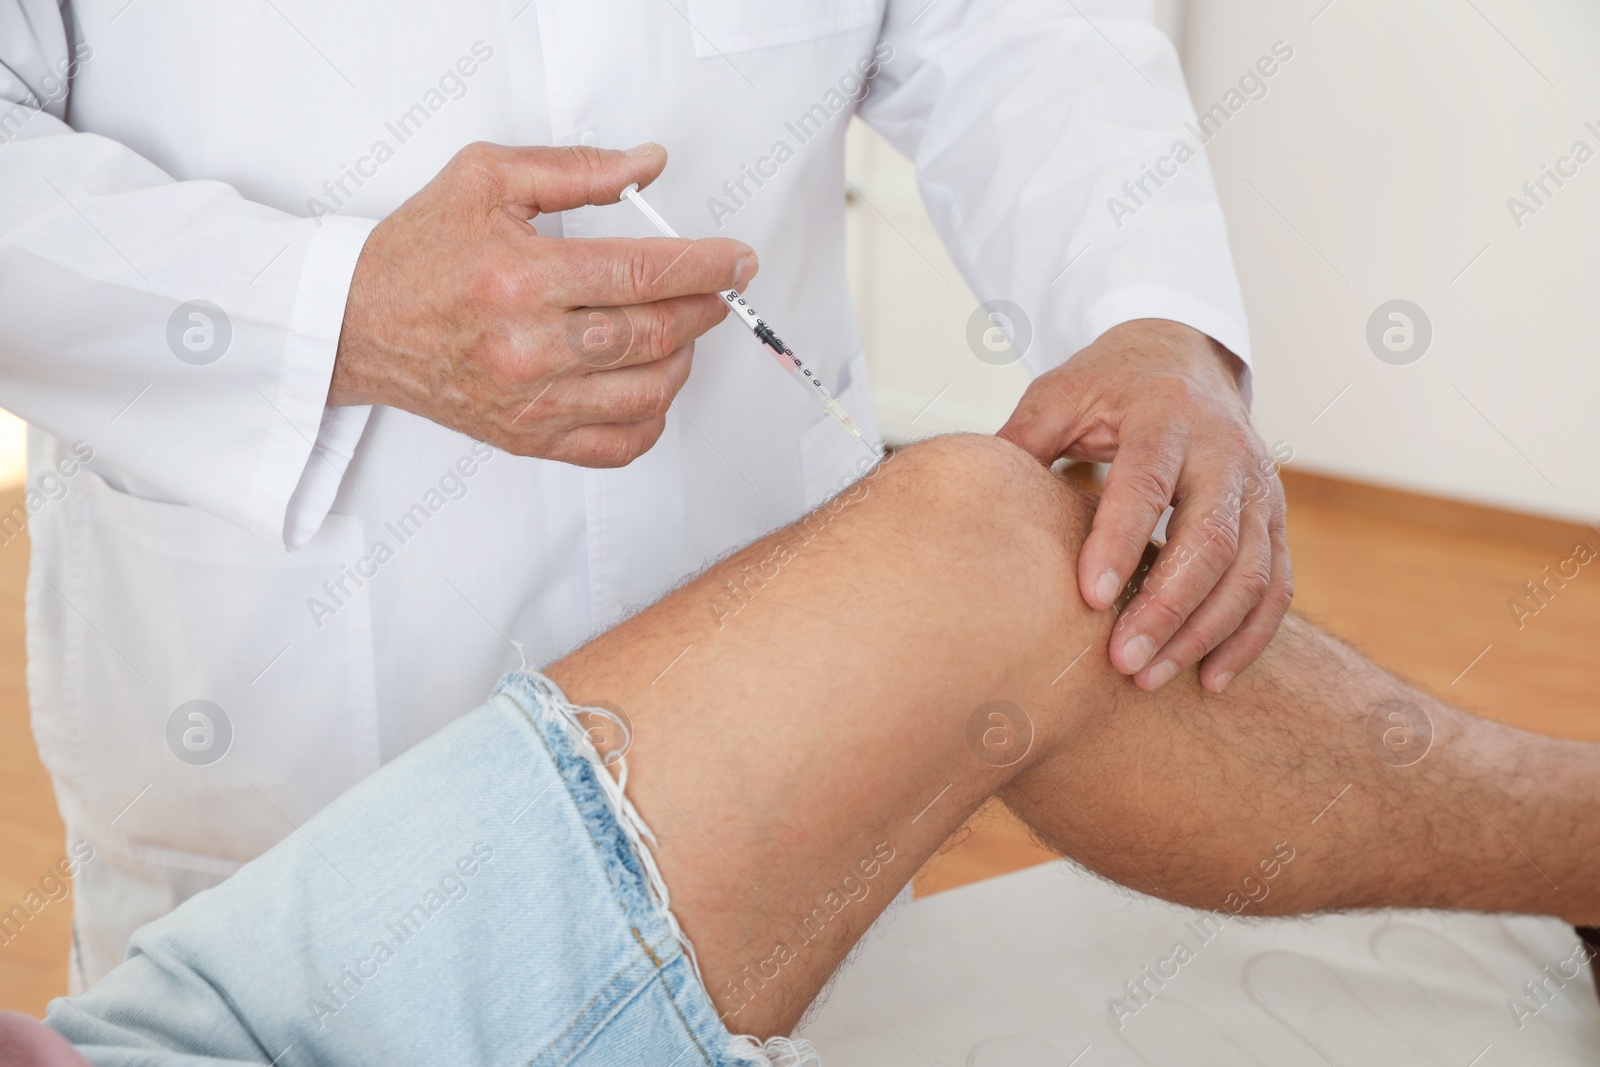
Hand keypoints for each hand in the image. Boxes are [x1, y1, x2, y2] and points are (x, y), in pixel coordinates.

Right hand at [330, 141, 756, 466]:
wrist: (357, 323)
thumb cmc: (420, 251)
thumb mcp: (487, 179)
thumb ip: (577, 169)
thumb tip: (649, 167)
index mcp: (523, 278)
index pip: (642, 275)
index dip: (705, 266)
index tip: (738, 259)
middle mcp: (529, 349)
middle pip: (653, 335)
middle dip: (705, 308)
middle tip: (722, 288)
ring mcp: (530, 403)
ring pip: (645, 393)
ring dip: (683, 361)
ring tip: (683, 330)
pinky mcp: (528, 439)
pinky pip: (616, 446)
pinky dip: (651, 419)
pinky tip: (652, 386)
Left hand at [997, 319, 1292, 692]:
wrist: (1185, 356)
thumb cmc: (1108, 384)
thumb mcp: (1059, 393)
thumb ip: (1021, 441)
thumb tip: (968, 498)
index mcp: (1164, 414)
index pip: (1147, 482)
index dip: (1120, 541)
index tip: (1089, 598)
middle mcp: (1223, 450)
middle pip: (1209, 538)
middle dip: (1166, 607)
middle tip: (1120, 662)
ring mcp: (1258, 487)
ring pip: (1249, 571)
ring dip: (1203, 633)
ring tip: (1148, 679)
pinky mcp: (1275, 519)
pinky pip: (1275, 586)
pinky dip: (1248, 637)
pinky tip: (1208, 680)